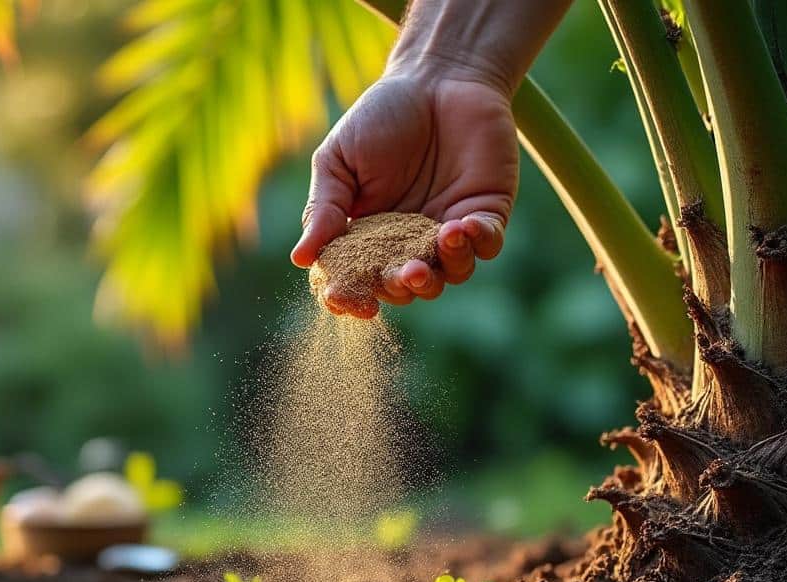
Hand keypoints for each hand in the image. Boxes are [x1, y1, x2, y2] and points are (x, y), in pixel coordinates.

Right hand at [291, 74, 517, 317]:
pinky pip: (486, 245)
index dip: (351, 296)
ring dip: (442, 272)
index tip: (352, 301)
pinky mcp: (486, 214)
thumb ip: (323, 208)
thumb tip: (300, 258)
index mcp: (366, 235)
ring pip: (450, 276)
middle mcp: (407, 242)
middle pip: (403, 288)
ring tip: (437, 245)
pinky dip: (477, 244)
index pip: (355, 279)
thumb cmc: (381, 116)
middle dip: (401, 288)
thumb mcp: (338, 160)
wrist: (437, 76)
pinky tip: (463, 227)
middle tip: (402, 274)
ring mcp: (447, 231)